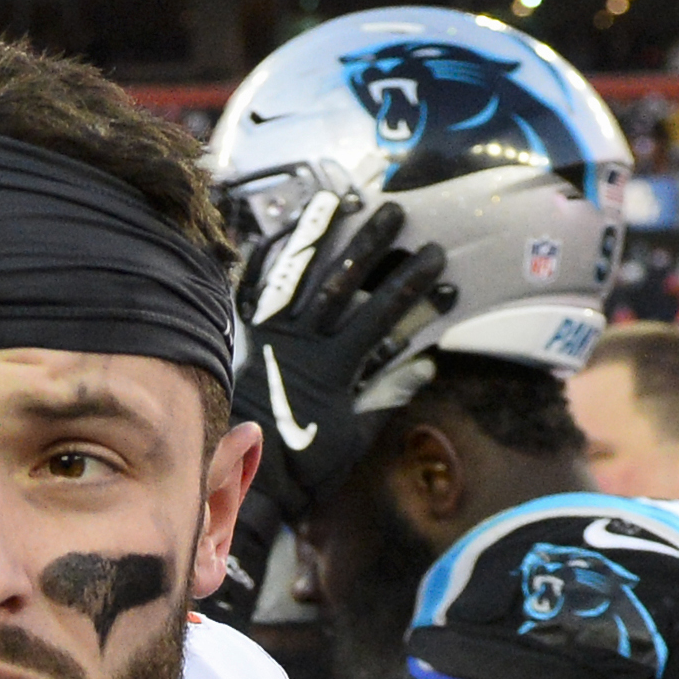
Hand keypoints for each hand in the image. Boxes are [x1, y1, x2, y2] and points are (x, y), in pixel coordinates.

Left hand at [231, 195, 445, 522]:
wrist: (245, 478)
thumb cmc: (305, 464)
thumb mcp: (355, 437)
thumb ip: (387, 396)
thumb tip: (425, 363)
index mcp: (333, 366)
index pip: (379, 314)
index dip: (409, 285)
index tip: (434, 259)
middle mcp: (301, 341)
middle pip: (339, 281)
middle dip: (369, 244)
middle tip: (394, 211)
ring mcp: (271, 334)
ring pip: (295, 274)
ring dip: (317, 235)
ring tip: (335, 199)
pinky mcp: (249, 337)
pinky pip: (253, 293)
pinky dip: (263, 262)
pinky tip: (274, 232)